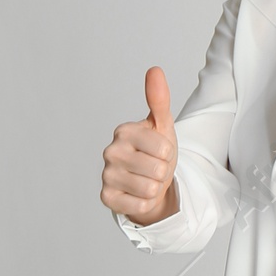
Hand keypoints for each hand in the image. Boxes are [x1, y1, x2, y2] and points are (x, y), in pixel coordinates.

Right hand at [102, 66, 178, 223]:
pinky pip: (139, 206)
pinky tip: (138, 194)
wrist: (148, 182)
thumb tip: (154, 70)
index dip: (169, 154)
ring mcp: (106, 175)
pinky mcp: (106, 198)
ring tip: (147, 181)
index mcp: (124, 131)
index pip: (164, 148)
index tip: (160, 152)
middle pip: (158, 170)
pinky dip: (145, 203)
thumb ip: (159, 100)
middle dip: (162, 173)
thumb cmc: (155, 153)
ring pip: (149, 189)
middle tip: (154, 169)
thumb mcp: (162, 126)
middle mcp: (110, 151)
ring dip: (154, 189)